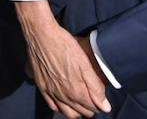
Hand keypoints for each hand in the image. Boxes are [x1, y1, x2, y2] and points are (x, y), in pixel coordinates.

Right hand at [15, 1, 110, 118]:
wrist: (41, 35)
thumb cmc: (64, 45)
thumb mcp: (85, 64)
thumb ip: (95, 87)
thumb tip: (105, 106)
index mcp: (76, 91)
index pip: (93, 108)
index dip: (100, 104)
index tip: (101, 97)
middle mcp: (63, 96)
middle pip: (81, 112)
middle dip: (90, 107)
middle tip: (93, 96)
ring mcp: (51, 92)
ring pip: (67, 112)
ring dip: (76, 110)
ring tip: (80, 100)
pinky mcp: (42, 86)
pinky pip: (53, 106)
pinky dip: (61, 107)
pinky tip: (64, 100)